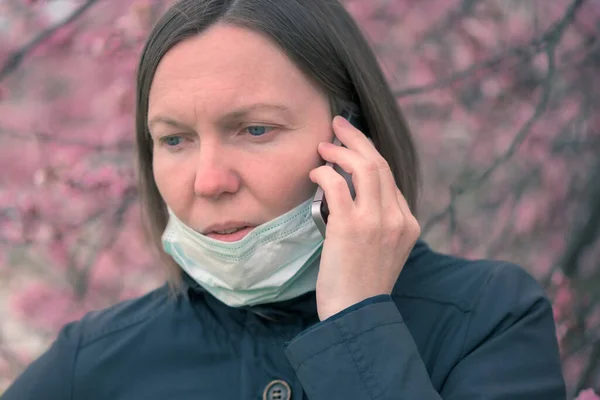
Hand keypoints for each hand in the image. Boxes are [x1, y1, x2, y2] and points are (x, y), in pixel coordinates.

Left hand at [309, 116, 420, 320]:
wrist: (356, 315)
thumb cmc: (361, 284)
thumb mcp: (382, 250)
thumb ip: (376, 221)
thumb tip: (348, 192)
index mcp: (407, 223)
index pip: (389, 177)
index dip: (368, 154)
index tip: (351, 144)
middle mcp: (396, 218)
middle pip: (380, 164)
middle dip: (357, 139)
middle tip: (338, 125)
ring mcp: (376, 221)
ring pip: (365, 167)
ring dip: (341, 150)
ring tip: (323, 146)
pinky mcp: (350, 227)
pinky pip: (338, 185)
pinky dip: (325, 173)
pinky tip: (316, 173)